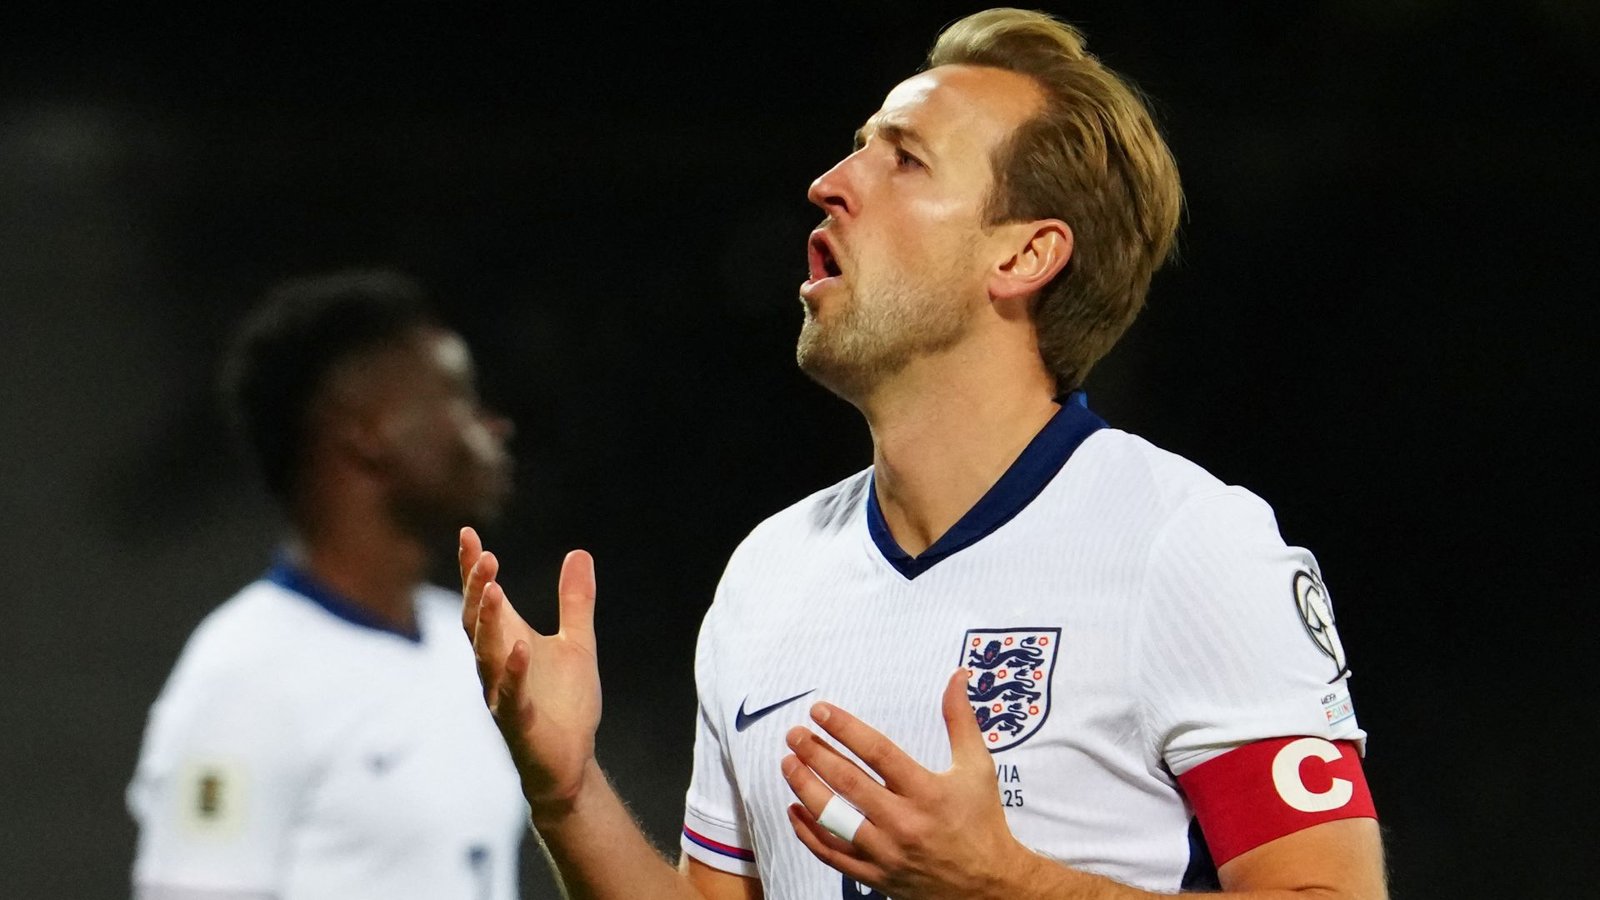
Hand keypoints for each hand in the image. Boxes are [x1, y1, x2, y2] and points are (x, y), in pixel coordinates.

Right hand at [459, 527, 601, 818]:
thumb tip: (578, 552)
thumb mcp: (578, 643)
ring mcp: (502, 695)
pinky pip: (511, 696)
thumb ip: (575, 601)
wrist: (571, 762)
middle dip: (477, 589)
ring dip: (488, 624)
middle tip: (485, 556)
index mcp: (507, 644)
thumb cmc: (565, 704)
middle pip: (476, 623)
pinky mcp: (519, 724)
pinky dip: (514, 673)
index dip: (473, 569)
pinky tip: (520, 648)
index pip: (483, 601)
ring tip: (492, 589)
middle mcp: (496, 667)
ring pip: (486, 656)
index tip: (469, 533)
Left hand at [781, 669, 1044, 899]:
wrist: (989, 885)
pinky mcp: (876, 875)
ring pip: (834, 819)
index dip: (845, 728)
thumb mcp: (977, 767)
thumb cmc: (982, 821)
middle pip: (849, 783)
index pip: (877, 752)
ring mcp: (886, 852)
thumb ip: (961, 719)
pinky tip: (794, 809)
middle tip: (794, 734)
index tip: (819, 711)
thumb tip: (958, 676)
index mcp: (927, 792)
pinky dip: (808, 832)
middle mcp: (904, 823)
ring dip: (806, 788)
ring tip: (789, 764)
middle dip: (815, 754)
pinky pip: (832, 854)